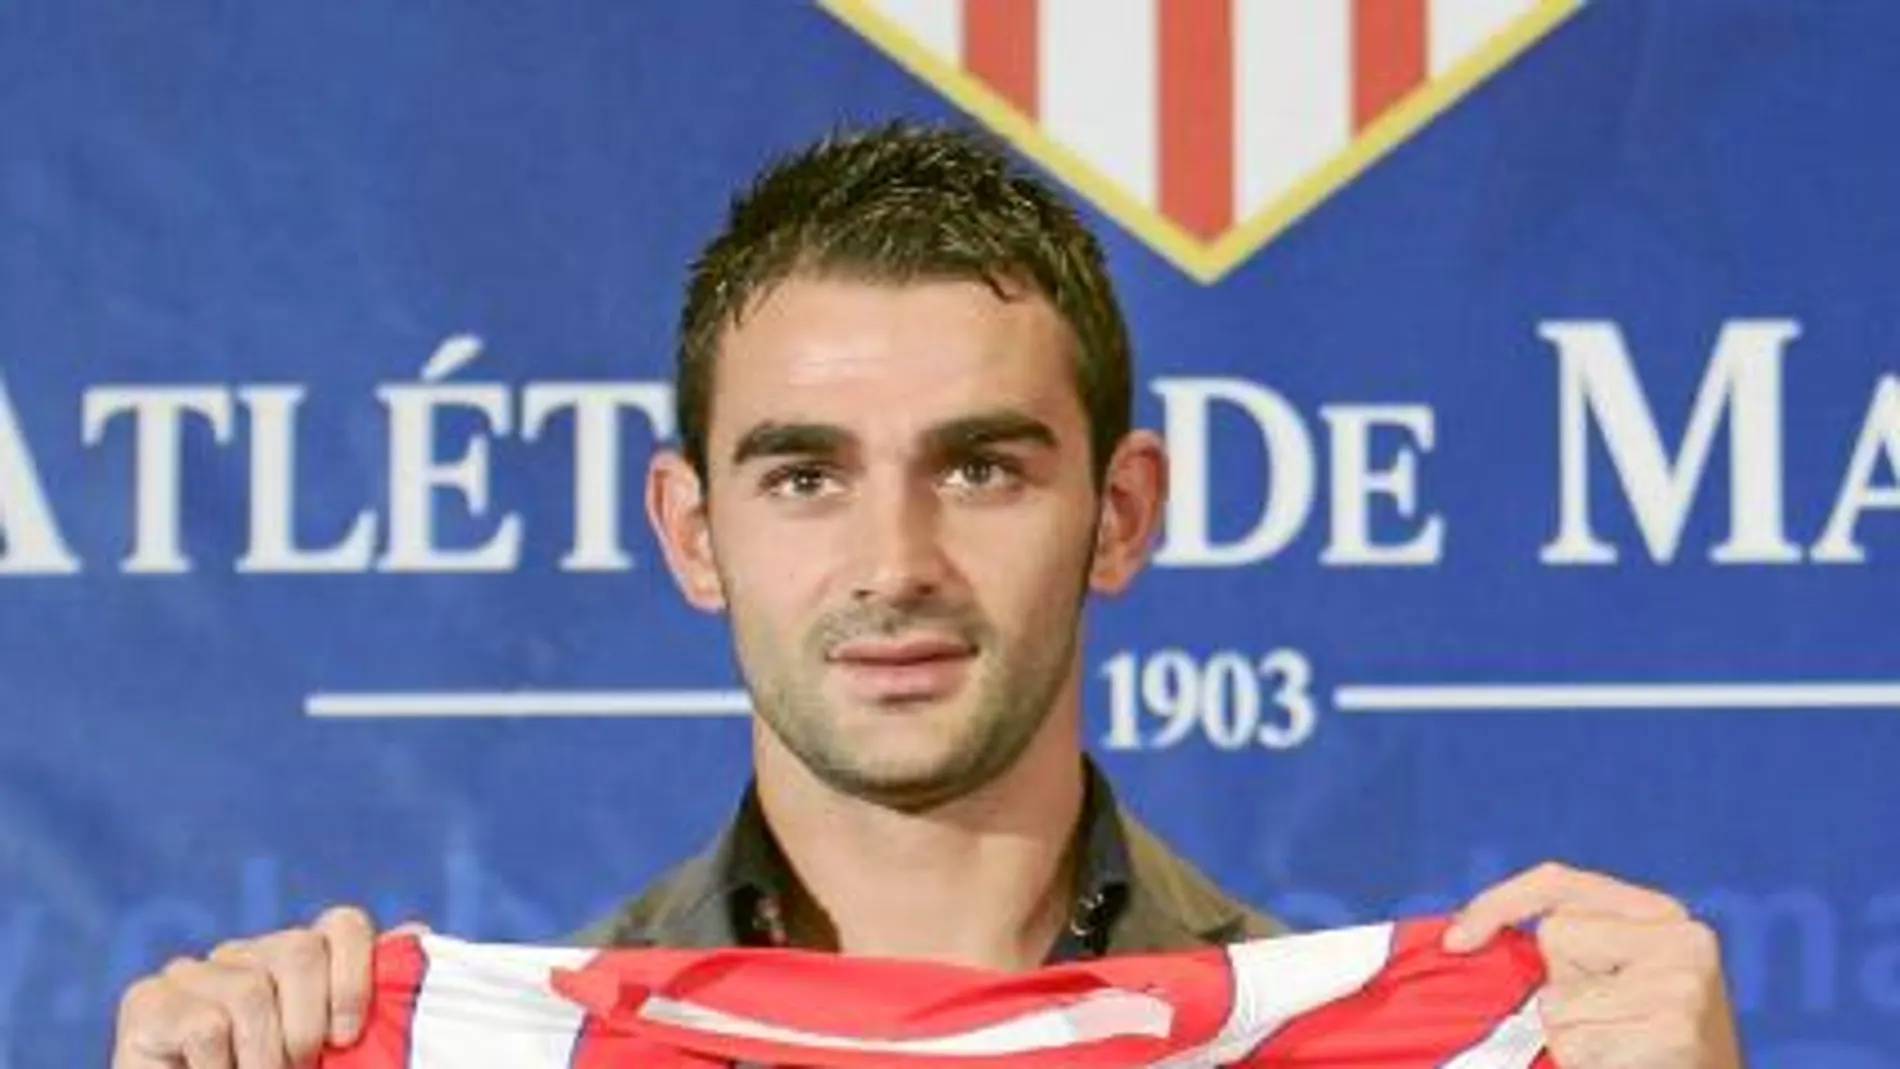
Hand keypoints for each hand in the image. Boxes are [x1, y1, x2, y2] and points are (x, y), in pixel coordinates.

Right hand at [111, 905, 380, 1068]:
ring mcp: (194, 973)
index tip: (347, 1036)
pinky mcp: (147, 1001)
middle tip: (299, 1068)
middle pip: (300, 949)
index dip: (355, 974)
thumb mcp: (336, 1055)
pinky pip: (206, 1025)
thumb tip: (418, 930)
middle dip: (307, 1025)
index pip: (341, 925)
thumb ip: (374, 1002)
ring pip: (251, 990)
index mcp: (299, 964)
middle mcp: (248, 955)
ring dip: (263, 1058)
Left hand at [1446, 862, 1743, 1068]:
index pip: (1559, 882)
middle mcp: (1682, 938)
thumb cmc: (1644, 1040)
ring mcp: (1682, 984)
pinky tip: (1628, 1067)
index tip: (1454, 942)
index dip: (1499, 902)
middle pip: (1557, 938)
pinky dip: (1588, 1066)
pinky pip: (1581, 1045)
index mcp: (1660, 912)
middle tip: (1610, 1023)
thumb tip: (1460, 943)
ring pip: (1559, 1004)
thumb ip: (1564, 950)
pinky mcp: (1676, 1031)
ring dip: (1571, 1039)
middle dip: (1558, 990)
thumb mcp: (1611, 980)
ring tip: (1621, 1051)